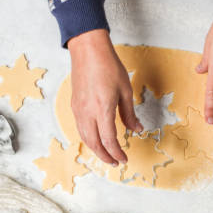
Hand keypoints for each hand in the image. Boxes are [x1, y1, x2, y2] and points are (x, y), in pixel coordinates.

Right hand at [67, 29, 142, 165]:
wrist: (88, 50)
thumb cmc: (108, 66)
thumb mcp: (125, 90)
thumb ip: (129, 114)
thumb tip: (137, 129)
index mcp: (102, 109)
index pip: (109, 139)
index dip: (117, 153)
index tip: (124, 159)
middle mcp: (87, 112)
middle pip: (94, 143)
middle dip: (105, 156)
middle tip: (115, 162)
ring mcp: (78, 109)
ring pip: (84, 137)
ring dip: (96, 149)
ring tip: (106, 155)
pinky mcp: (75, 105)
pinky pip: (81, 128)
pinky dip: (89, 138)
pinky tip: (96, 138)